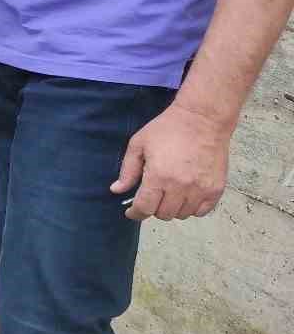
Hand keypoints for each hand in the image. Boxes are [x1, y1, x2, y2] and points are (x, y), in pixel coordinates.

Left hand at [110, 102, 231, 220]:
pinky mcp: (216, 190)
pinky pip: (202, 211)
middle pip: (163, 214)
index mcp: (158, 177)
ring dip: (173, 208)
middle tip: (152, 195)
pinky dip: (192, 208)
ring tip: (169, 192)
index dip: (135, 213)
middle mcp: (180, 187)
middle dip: (153, 208)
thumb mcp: (139, 144)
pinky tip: (186, 195)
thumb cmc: (167, 129)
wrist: (202, 119)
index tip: (132, 212)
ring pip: (182, 214)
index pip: (145, 208)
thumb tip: (117, 190)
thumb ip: (127, 170)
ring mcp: (200, 190)